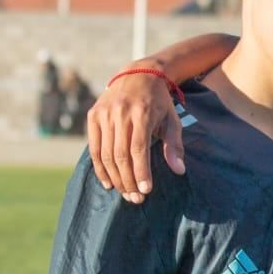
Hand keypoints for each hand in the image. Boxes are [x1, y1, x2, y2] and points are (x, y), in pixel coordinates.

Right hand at [87, 69, 183, 202]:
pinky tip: (108, 183)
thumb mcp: (172, 120)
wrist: (137, 75)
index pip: (138, 148)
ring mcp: (103, 114)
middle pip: (120, 155)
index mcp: (141, 113)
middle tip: (136, 198)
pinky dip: (99, 168)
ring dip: (115, 178)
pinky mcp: (93, 116)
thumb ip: (174, 145)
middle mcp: (119, 113)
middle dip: (128, 179)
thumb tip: (179, 170)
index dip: (141, 171)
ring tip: (125, 193)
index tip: (146, 190)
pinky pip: (94, 147)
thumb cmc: (159, 102)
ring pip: (105, 154)